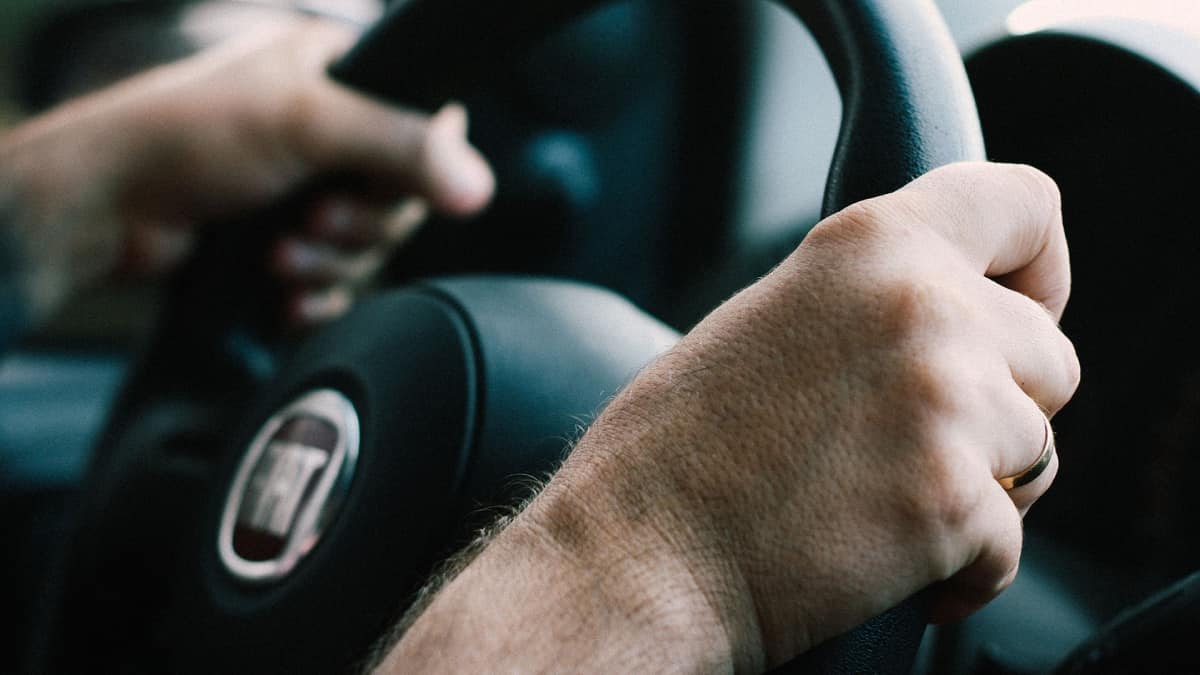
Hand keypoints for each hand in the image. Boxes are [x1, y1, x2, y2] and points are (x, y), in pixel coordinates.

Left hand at [0, 19, 493, 328]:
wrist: (107, 208)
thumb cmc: (187, 138)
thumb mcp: (306, 123)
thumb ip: (401, 146)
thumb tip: (478, 184)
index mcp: (338, 74)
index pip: (426, 123)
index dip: (415, 168)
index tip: (378, 185)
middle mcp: (328, 129)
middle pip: (401, 197)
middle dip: (358, 226)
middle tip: (314, 220)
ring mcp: (307, 186)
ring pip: (368, 246)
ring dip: (331, 264)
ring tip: (280, 256)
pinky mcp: (288, 239)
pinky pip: (339, 281)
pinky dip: (319, 293)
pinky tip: (287, 295)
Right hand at [376, 162, 1078, 671]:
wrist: (636, 554)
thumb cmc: (677, 450)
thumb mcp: (773, 317)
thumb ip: (872, 301)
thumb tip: (949, 323)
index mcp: (870, 245)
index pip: (1026, 205)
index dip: (1039, 266)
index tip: (1023, 308)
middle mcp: (923, 307)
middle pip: (1051, 355)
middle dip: (1002, 406)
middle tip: (915, 443)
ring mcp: (946, 403)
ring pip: (1040, 450)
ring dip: (983, 485)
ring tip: (884, 501)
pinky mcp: (953, 502)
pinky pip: (1011, 541)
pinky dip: (963, 565)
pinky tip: (886, 557)